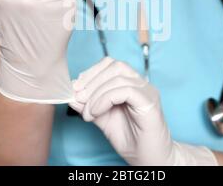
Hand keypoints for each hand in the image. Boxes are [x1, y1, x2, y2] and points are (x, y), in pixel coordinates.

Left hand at [69, 57, 217, 165]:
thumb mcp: (102, 120)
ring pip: (118, 77)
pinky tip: (97, 112)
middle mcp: (141, 84)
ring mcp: (147, 92)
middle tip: (79, 98)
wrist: (149, 159)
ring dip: (97, 93)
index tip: (76, 88)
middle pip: (115, 65)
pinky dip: (106, 99)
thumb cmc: (131, 140)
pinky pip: (126, 90)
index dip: (91, 72)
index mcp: (131, 84)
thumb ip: (89, 106)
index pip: (110, 64)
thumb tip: (71, 94)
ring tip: (88, 112)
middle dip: (92, 79)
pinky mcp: (150, 103)